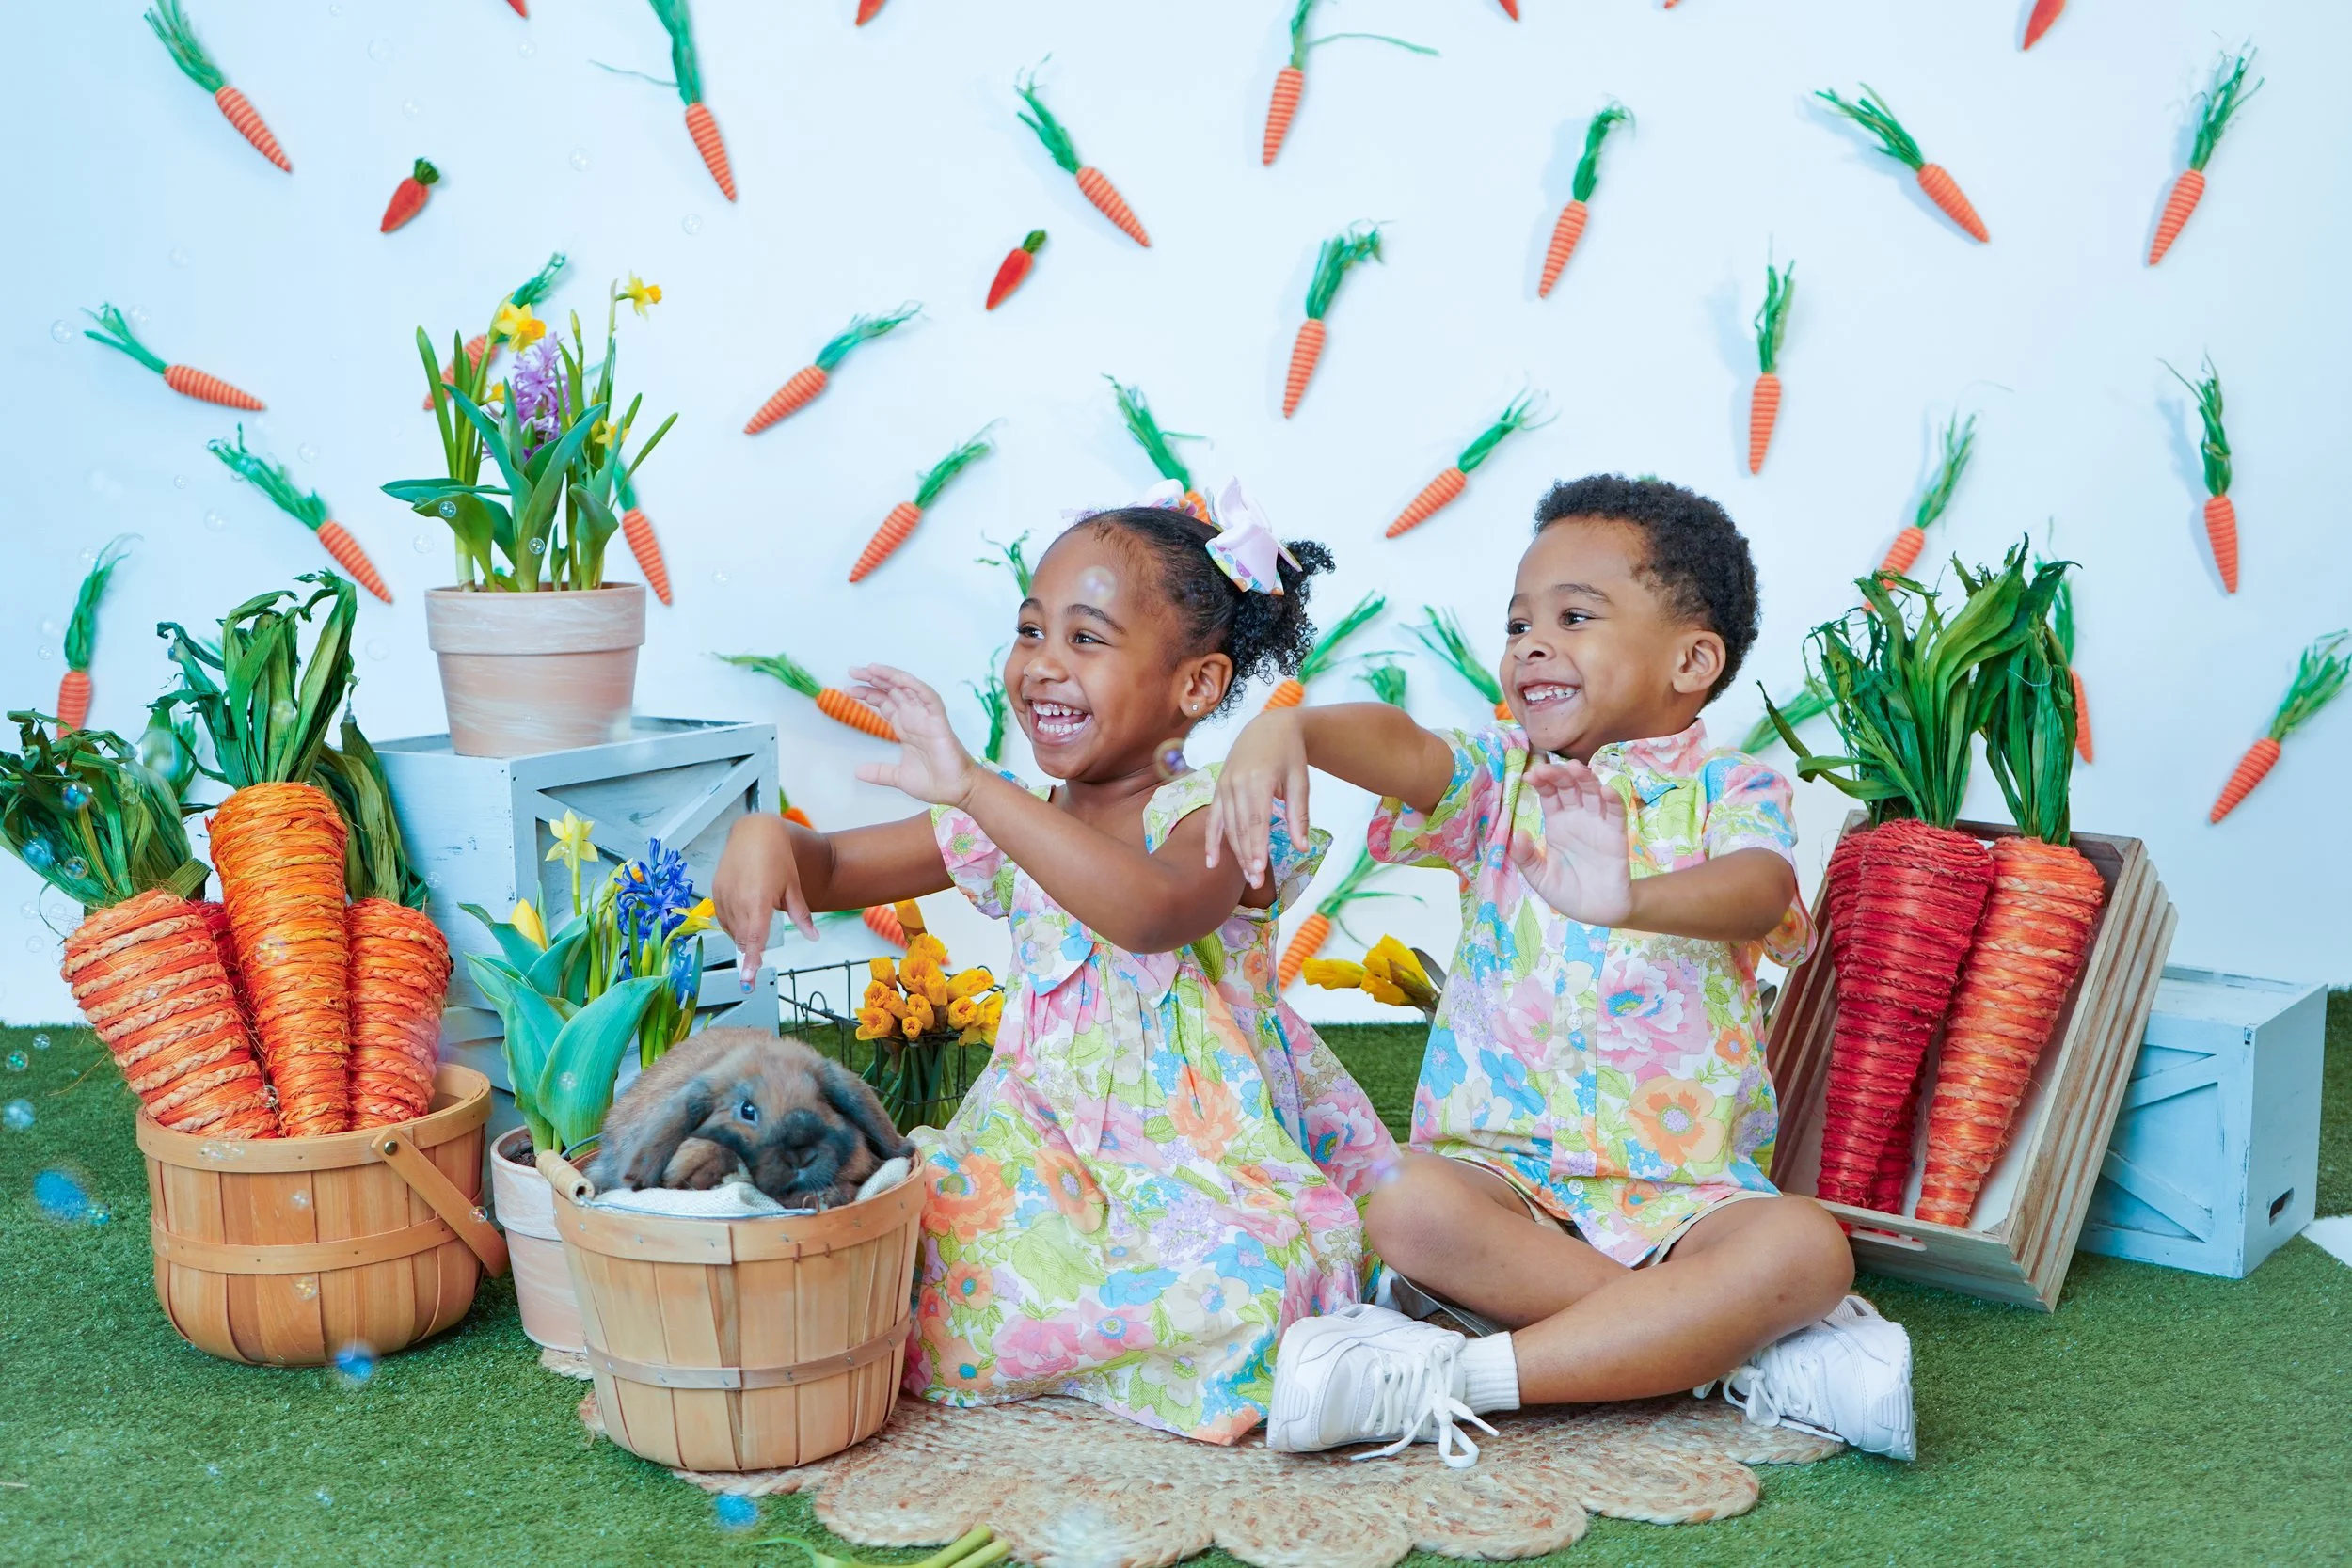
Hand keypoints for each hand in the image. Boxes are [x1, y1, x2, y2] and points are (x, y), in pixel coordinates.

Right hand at [712, 813, 814, 981]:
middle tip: (754, 967)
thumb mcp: (793, 887)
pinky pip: (722, 918)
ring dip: (742, 936)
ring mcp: (723, 895)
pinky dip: (732, 925)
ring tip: (756, 919)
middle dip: (749, 953)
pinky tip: (743, 917)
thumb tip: (814, 937)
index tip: (748, 979)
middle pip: (742, 938)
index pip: (754, 939)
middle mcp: (737, 900)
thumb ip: (801, 916)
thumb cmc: (777, 858)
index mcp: (758, 901)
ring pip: (731, 930)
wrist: (755, 832)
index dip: (751, 961)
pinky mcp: (715, 891)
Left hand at [849, 664, 980, 809]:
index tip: (848, 690)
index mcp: (905, 728)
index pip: (884, 703)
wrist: (955, 792)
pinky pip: (927, 697)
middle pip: (892, 691)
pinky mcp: (938, 721)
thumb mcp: (898, 777)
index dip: (868, 694)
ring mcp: (927, 717)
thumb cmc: (934, 783)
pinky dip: (913, 685)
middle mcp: (915, 718)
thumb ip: (879, 772)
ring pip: (907, 688)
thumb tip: (857, 772)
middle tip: (852, 671)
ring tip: (871, 669)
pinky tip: (898, 679)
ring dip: (890, 677)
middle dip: (873, 679)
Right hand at [1203, 709, 1308, 887]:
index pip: (1256, 820)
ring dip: (1236, 854)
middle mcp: (1237, 783)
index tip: (1259, 869)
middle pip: (1241, 827)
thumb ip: (1298, 815)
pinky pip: (1213, 819)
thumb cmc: (1289, 754)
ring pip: (1228, 827)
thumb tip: (1302, 848)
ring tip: (1248, 877)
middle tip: (1256, 883)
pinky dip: (1211, 841)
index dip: (1256, 846)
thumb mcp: (1300, 781)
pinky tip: (1211, 862)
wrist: (1268, 727)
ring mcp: (1224, 786)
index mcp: (1259, 779)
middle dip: (1248, 857)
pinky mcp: (1219, 789)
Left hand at [1509, 759, 1633, 926]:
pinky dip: (1612, 800)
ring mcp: (1597, 823)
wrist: (1597, 912)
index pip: (1549, 794)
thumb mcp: (1539, 877)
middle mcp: (1576, 817)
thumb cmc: (1567, 892)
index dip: (1541, 782)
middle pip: (1569, 787)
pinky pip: (1615, 813)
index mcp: (1557, 822)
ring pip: (1592, 793)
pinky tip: (1605, 790)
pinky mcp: (1616, 834)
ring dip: (1585, 779)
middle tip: (1547, 768)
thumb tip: (1517, 834)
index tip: (1530, 775)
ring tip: (1575, 768)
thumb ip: (1526, 858)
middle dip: (1559, 775)